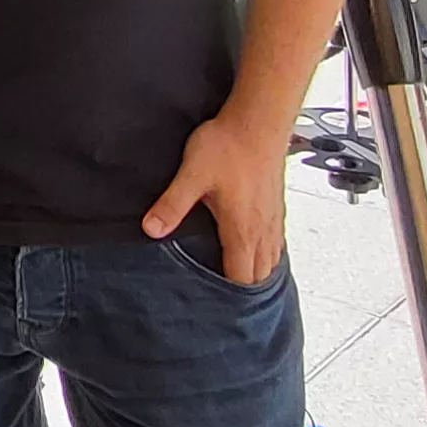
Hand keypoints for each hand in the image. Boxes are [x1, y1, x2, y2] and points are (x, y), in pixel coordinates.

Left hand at [143, 111, 289, 285]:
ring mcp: (273, 218)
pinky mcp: (276, 204)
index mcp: (242, 229)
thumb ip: (172, 204)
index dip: (229, 296)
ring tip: (237, 281)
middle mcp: (263, 229)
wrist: (259, 119)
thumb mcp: (192, 174)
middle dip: (243, 290)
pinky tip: (253, 249)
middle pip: (259, 275)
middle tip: (222, 300)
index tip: (214, 307)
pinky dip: (266, 254)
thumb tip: (151, 229)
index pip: (241, 278)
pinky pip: (276, 242)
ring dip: (256, 272)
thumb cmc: (228, 145)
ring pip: (271, 259)